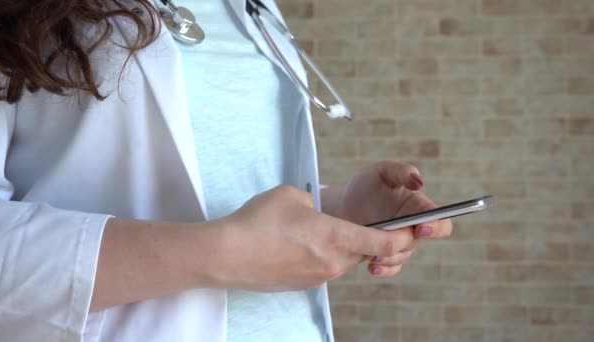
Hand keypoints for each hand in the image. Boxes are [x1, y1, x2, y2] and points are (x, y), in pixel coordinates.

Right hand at [210, 185, 416, 291]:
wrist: (226, 255)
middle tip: (362, 222)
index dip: (403, 237)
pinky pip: (324, 267)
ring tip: (316, 229)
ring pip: (344, 260)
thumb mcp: (292, 195)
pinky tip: (297, 243)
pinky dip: (322, 255)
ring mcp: (318, 276)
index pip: (384, 243)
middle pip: (365, 251)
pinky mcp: (303, 284)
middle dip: (369, 238)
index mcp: (336, 237)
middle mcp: (333, 262)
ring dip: (342, 246)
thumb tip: (315, 212)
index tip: (413, 230)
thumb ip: (314, 203)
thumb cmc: (257, 222)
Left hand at [324, 161, 452, 276]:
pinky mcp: (384, 255)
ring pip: (402, 256)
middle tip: (389, 243)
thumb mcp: (383, 171)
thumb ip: (402, 172)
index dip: (437, 227)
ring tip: (373, 256)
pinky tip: (371, 267)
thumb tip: (418, 183)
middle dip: (405, 243)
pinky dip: (383, 269)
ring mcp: (399, 243)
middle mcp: (413, 228)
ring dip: (390, 258)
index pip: (441, 221)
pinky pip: (390, 268)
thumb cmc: (367, 184)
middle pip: (418, 241)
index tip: (422, 228)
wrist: (343, 204)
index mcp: (419, 208)